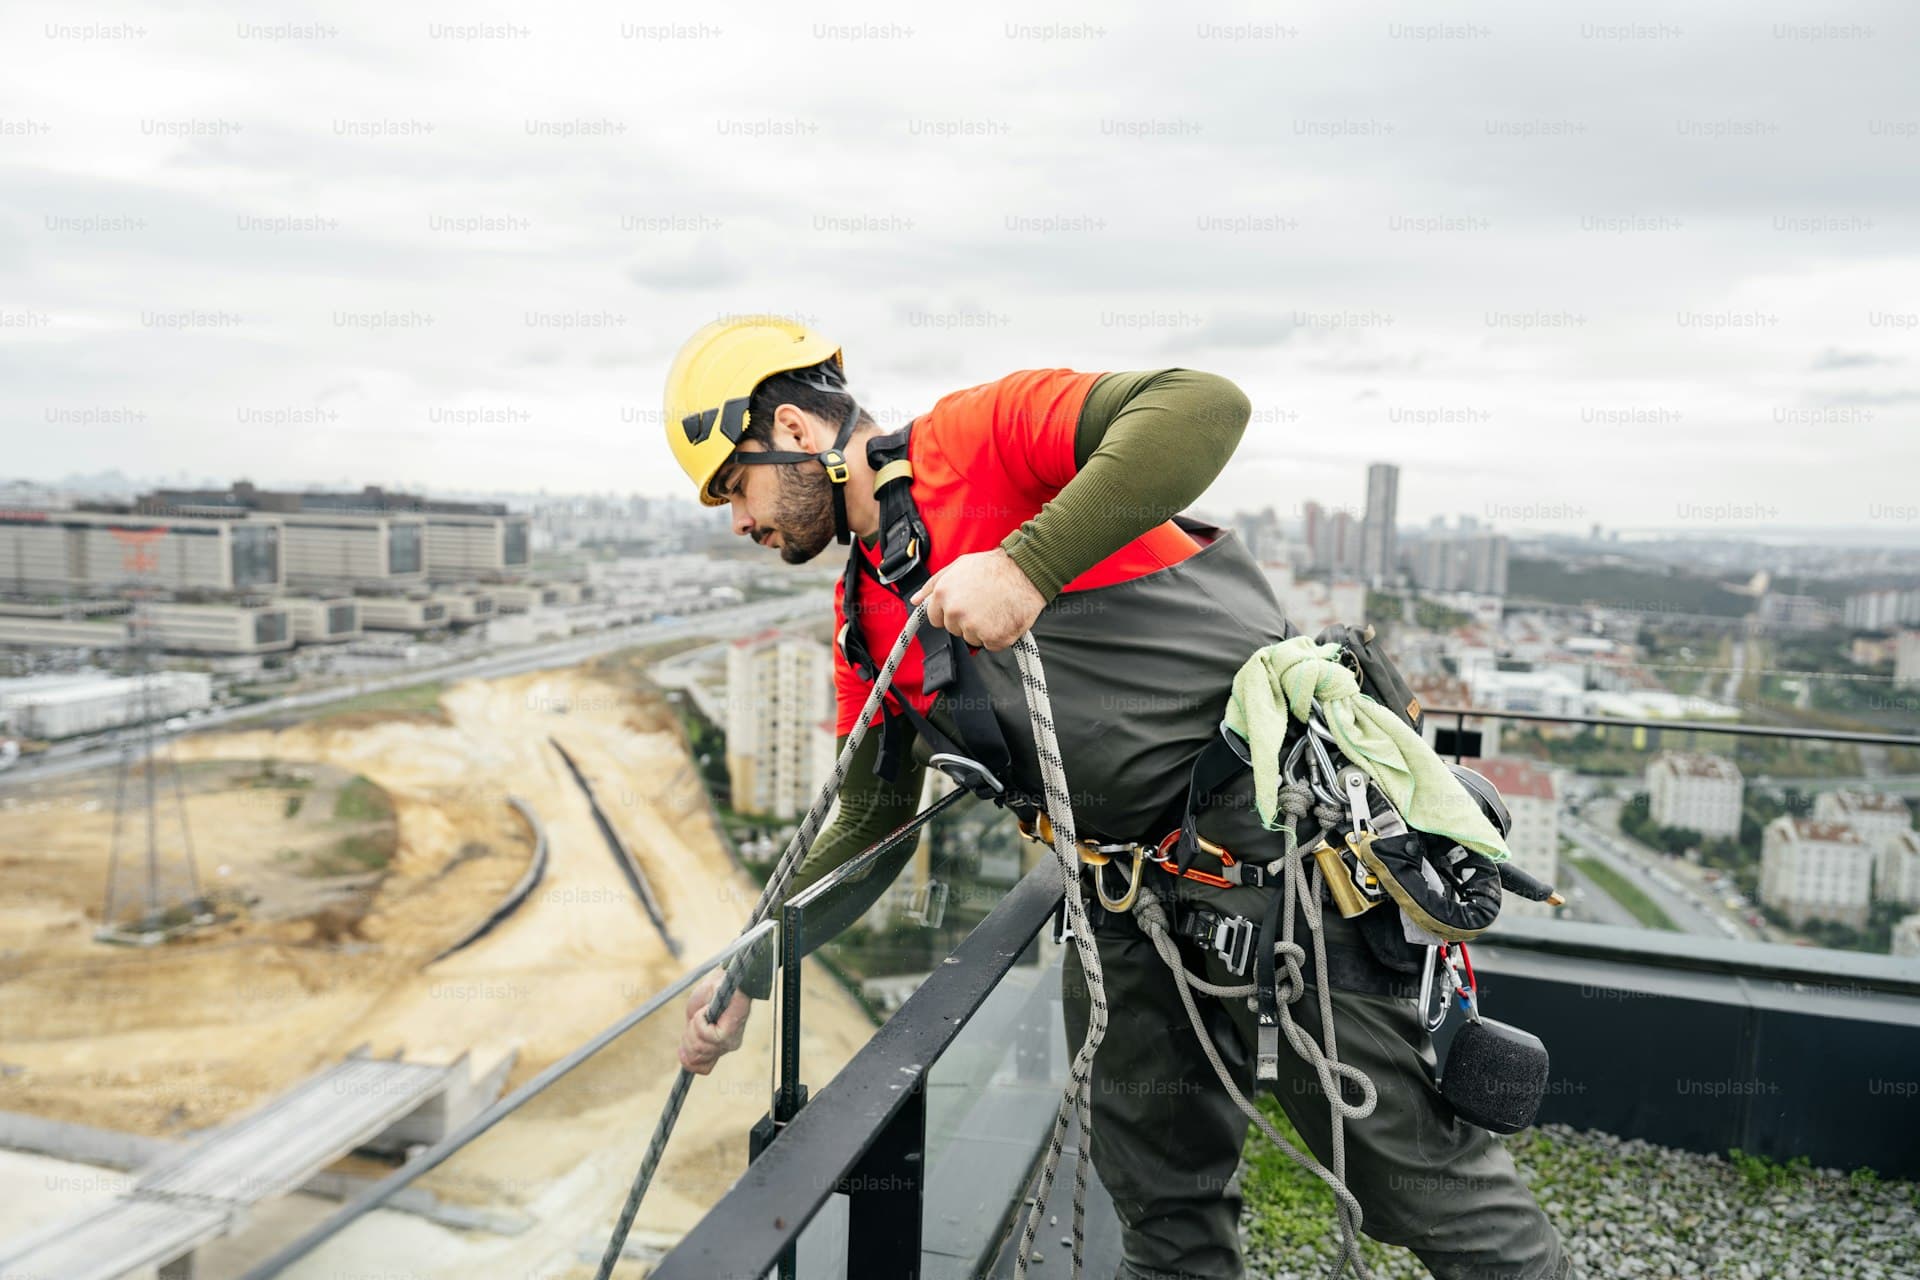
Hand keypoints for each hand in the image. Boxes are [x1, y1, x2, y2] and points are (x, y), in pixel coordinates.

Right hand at [679, 969, 750, 1074]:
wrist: (725, 977)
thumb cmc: (710, 994)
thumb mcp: (694, 1020)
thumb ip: (692, 1038)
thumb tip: (685, 1058)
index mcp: (718, 1046)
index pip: (702, 1068)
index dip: (688, 1060)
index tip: (682, 1048)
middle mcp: (725, 1047)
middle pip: (695, 1057)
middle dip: (688, 1037)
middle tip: (696, 1018)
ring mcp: (728, 1042)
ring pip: (699, 1046)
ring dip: (694, 1025)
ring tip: (704, 1011)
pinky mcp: (729, 1033)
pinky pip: (705, 1035)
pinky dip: (700, 1019)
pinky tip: (708, 1009)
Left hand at [909, 549, 1045, 651]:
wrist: (1025, 570)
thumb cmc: (994, 566)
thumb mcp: (958, 566)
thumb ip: (933, 584)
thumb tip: (915, 600)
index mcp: (943, 595)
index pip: (936, 619)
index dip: (950, 613)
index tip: (965, 606)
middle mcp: (955, 612)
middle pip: (955, 630)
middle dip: (967, 621)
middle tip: (984, 604)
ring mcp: (973, 627)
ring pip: (972, 639)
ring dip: (983, 629)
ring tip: (996, 608)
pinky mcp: (993, 638)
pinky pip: (991, 645)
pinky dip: (999, 636)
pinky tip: (1005, 617)